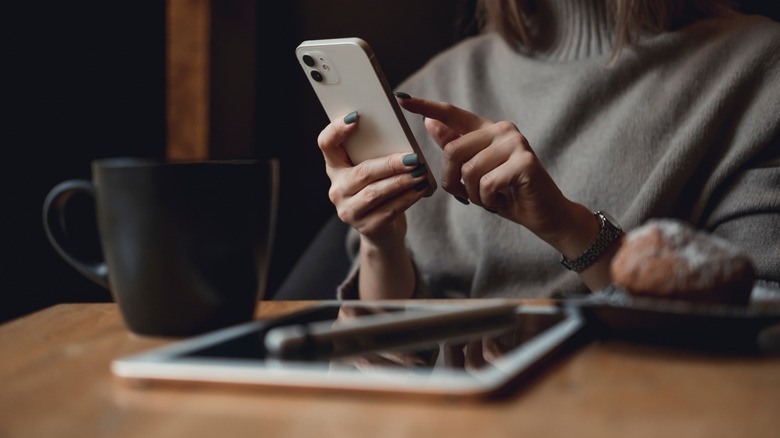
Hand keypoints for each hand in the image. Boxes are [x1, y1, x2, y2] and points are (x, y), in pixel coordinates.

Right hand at [317, 113, 428, 246]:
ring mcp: (349, 211)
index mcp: (335, 168)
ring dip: (401, 181)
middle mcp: (337, 190)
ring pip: (375, 193)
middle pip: (361, 173)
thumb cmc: (379, 190)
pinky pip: (389, 210)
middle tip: (413, 157)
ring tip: (420, 173)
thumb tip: (401, 136)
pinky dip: (407, 198)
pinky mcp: (367, 227)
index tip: (357, 117)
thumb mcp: (372, 170)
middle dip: (390, 164)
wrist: (382, 230)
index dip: (337, 129)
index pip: (326, 144)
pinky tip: (420, 189)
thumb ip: (376, 153)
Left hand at [397, 96, 593, 249]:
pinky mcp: (525, 162)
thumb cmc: (507, 193)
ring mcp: (516, 143)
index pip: (452, 114)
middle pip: (452, 150)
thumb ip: (455, 148)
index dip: (426, 107)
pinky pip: (486, 183)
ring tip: (490, 196)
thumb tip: (430, 123)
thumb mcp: (474, 172)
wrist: (543, 214)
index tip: (402, 100)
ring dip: (473, 193)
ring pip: (468, 170)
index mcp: (487, 130)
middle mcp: (502, 130)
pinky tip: (502, 199)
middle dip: (452, 180)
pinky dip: (487, 199)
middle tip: (467, 195)